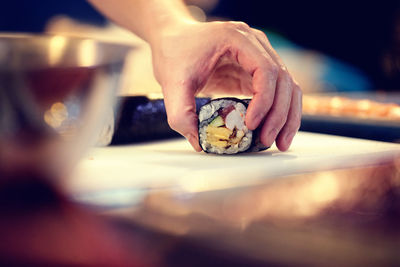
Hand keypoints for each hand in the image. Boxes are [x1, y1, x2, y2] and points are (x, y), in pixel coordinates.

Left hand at [151, 20, 301, 151]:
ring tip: (279, 143)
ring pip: (288, 87)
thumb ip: (181, 114)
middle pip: (283, 80)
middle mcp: (255, 44)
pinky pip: (277, 93)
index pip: (265, 69)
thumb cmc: (174, 53)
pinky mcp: (255, 73)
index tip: (251, 124)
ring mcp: (258, 57)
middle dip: (279, 115)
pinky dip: (279, 113)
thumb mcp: (172, 83)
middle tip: (267, 141)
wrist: (173, 41)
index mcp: (237, 38)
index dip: (264, 100)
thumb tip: (201, 143)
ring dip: (287, 117)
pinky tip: (275, 132)